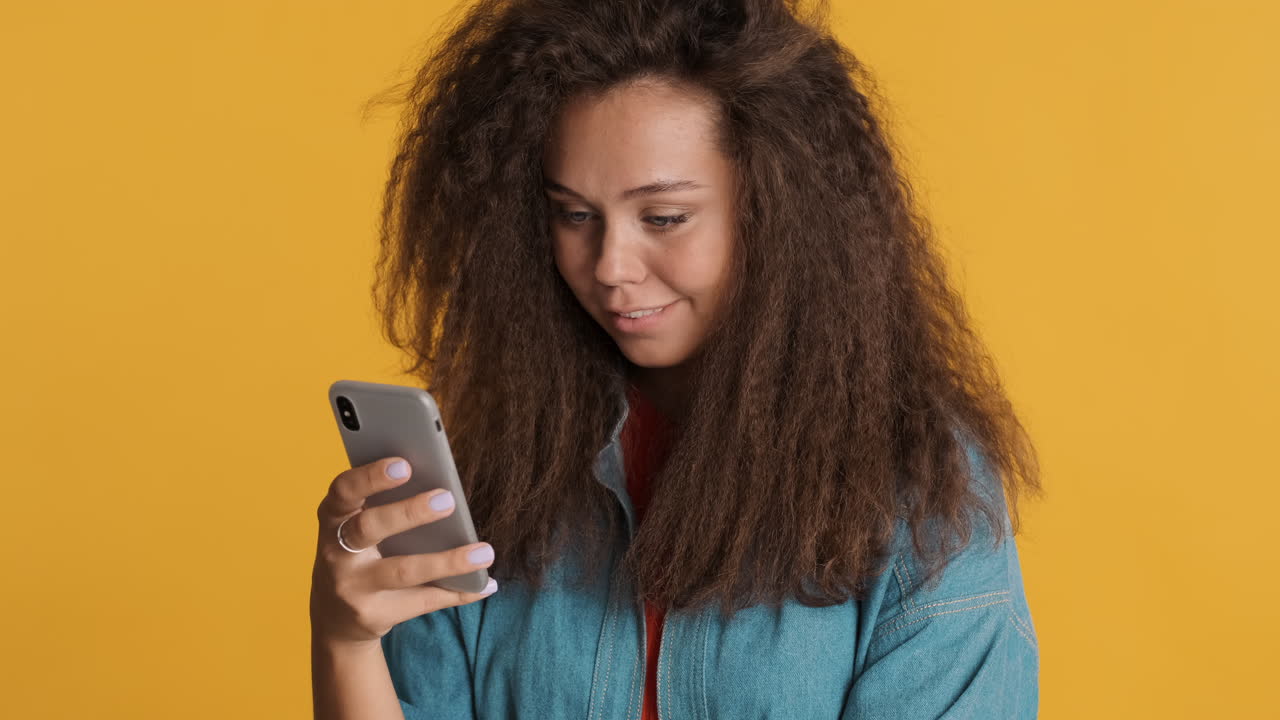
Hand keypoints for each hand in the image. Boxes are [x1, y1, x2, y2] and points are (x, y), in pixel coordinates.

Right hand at [309, 457, 496, 649]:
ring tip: (484, 552)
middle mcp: (336, 552)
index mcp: (334, 517)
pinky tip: (485, 584)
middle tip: (448, 500)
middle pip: (370, 528)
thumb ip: (385, 504)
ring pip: (403, 571)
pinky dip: (459, 592)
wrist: (336, 617)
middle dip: (409, 513)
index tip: (404, 465)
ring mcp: (352, 588)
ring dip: (448, 561)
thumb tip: (442, 481)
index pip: (344, 491)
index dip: (370, 477)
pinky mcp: (373, 615)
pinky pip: (423, 601)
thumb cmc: (359, 553)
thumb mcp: (357, 526)